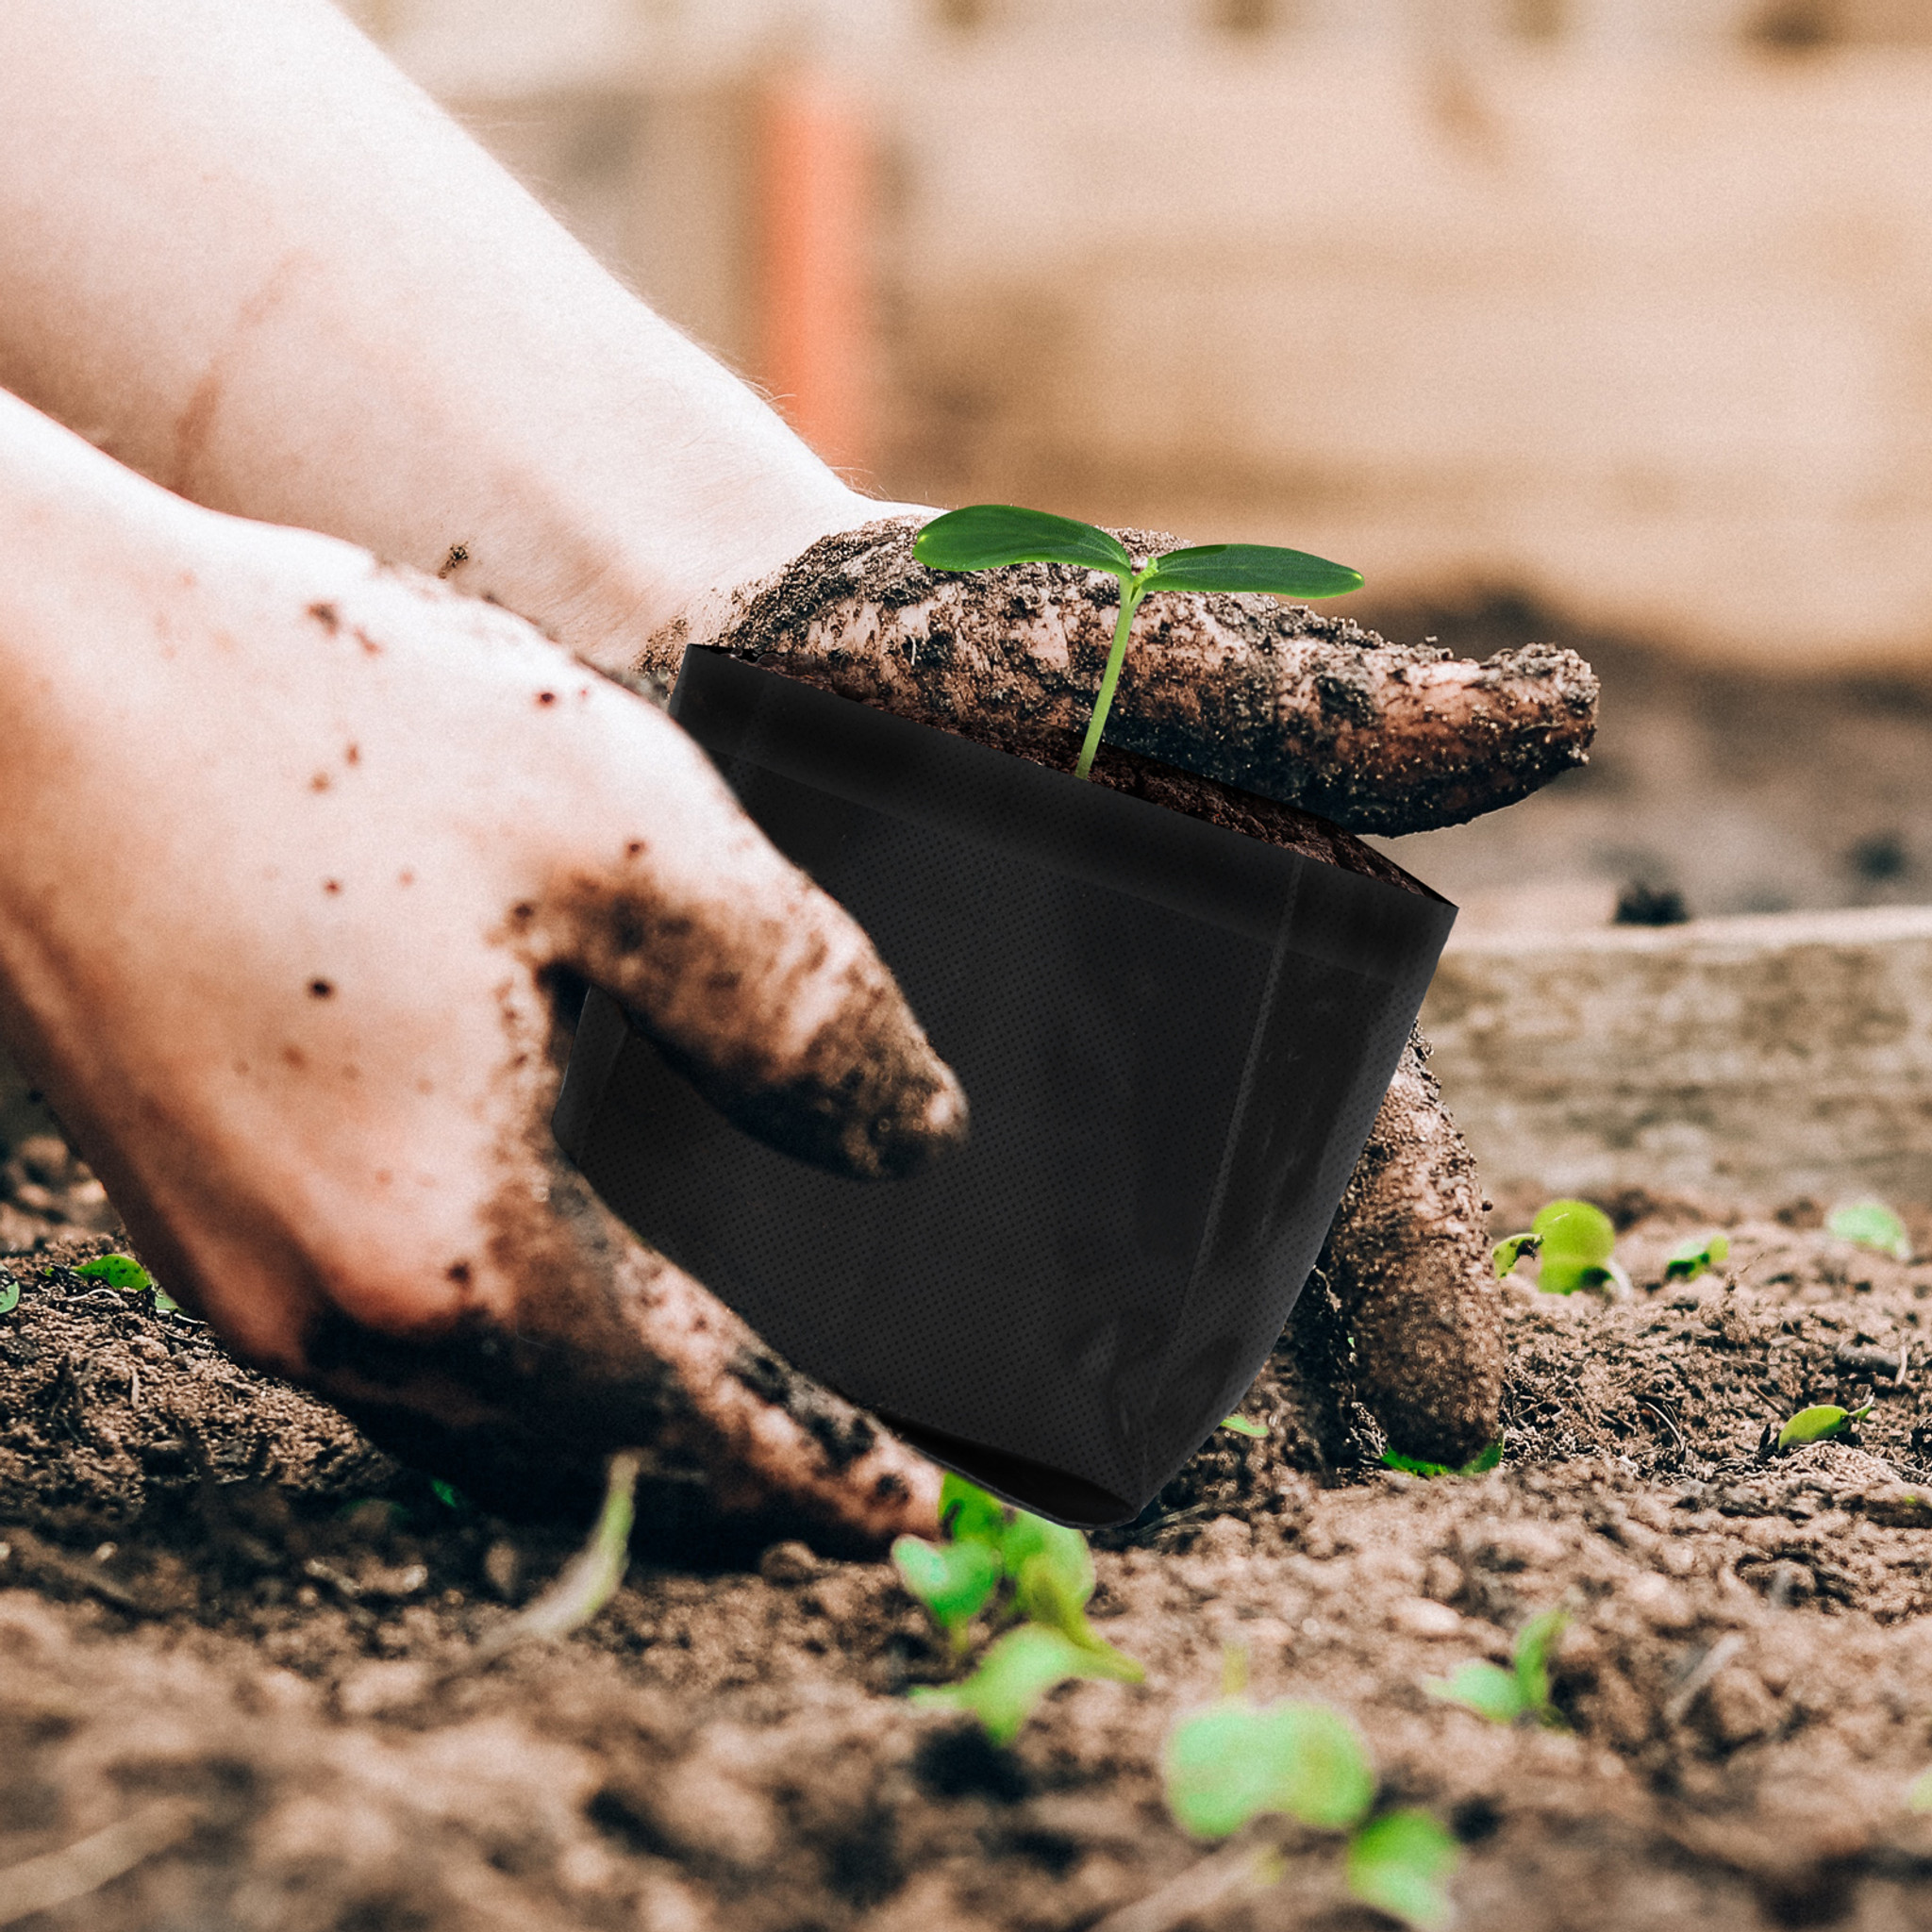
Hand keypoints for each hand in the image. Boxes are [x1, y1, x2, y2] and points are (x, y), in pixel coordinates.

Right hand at [0, 402, 962, 1546]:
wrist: (13, 668)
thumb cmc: (318, 726)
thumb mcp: (627, 838)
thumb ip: (796, 1006)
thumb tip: (910, 1139)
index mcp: (445, 1245)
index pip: (682, 1415)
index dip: (811, 1463)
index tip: (906, 1506)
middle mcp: (319, 1303)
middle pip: (567, 1452)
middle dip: (712, 1477)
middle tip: (825, 1483)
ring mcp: (229, 1263)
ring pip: (462, 1418)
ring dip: (602, 1430)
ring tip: (706, 1415)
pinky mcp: (183, 1196)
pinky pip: (379, 1342)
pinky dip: (499, 1360)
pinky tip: (542, 1300)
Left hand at [650, 516, 1598, 1470]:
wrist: (712, 633)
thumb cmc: (955, 630)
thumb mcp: (1129, 649)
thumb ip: (1315, 708)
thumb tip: (1567, 713)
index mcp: (1236, 948)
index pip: (1356, 1124)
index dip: (1413, 1261)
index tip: (1444, 1415)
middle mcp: (1128, 1049)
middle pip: (1234, 1230)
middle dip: (1286, 1358)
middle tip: (1313, 1504)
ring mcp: (985, 1102)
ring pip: (1083, 1276)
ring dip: (1112, 1382)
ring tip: (1117, 1494)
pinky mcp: (841, 1128)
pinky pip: (898, 1265)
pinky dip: (920, 1346)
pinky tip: (913, 1422)